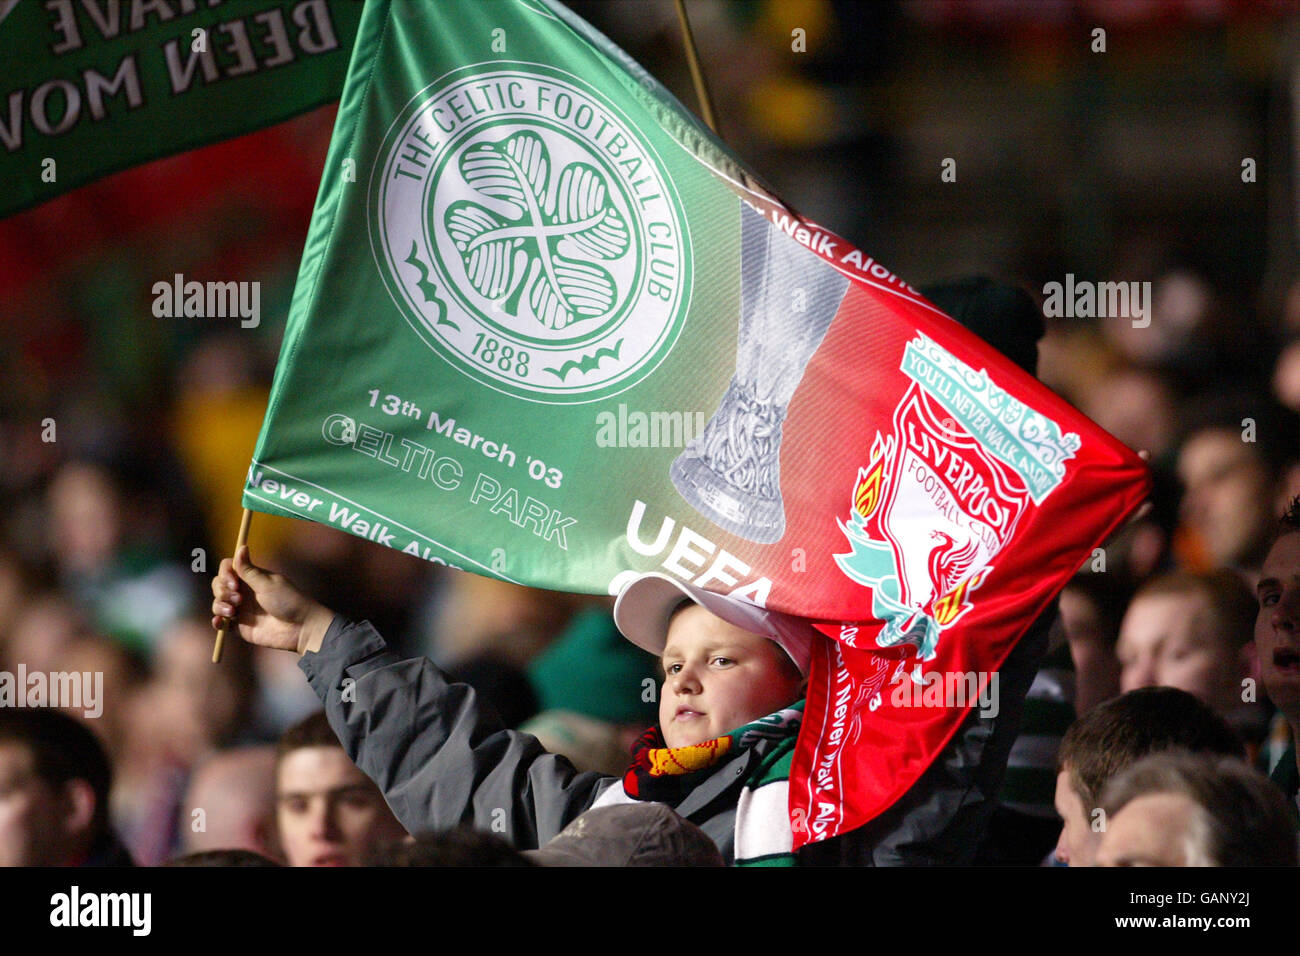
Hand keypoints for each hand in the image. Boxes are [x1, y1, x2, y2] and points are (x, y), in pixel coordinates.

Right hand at [211, 546, 334, 654]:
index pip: (228, 568)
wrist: (300, 628)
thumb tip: (241, 546)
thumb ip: (249, 570)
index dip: (225, 574)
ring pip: (218, 602)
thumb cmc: (288, 601)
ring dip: (220, 605)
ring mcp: (241, 609)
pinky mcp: (240, 626)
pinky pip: (221, 622)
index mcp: (251, 578)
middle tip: (238, 599)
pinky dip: (217, 622)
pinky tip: (221, 622)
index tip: (234, 582)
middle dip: (222, 591)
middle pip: (219, 585)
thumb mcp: (267, 583)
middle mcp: (244, 591)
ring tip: (233, 612)